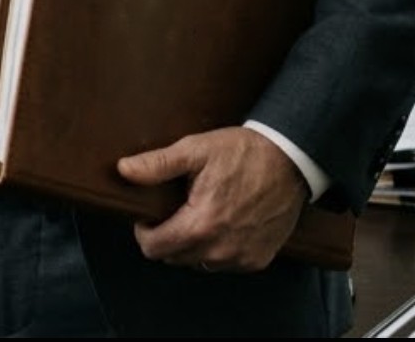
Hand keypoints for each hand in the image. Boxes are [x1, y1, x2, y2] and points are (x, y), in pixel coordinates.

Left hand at [116, 127, 306, 273]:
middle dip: (167, 237)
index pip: (153, 249)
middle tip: (175, 210)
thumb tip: (124, 170)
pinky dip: (216, 249)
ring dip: (191, 245)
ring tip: (199, 214)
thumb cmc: (243, 153)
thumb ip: (157, 164)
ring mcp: (242, 258)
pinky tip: (222, 224)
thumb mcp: (195, 150)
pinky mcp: (258, 260)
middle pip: (173, 258)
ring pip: (198, 263)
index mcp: (201, 225)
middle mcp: (221, 249)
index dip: (144, 232)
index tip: (149, 215)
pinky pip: (224, 264)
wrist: (291, 160)